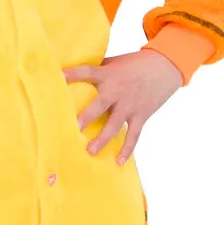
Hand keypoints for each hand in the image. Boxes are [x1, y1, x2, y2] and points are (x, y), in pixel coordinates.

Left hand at [63, 49, 182, 164]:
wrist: (165, 67)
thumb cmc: (135, 64)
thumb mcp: (115, 62)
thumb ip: (98, 70)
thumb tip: (70, 75)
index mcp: (109, 74)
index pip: (88, 71)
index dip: (74, 73)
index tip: (59, 76)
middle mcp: (119, 89)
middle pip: (101, 103)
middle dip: (88, 115)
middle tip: (75, 127)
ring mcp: (130, 104)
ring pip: (115, 124)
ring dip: (103, 138)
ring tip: (90, 151)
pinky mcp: (141, 115)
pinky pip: (133, 135)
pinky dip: (127, 149)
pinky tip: (119, 161)